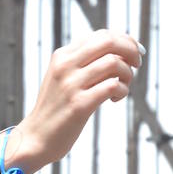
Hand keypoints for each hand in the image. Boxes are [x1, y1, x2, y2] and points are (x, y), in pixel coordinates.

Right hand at [0, 30, 142, 173]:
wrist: (35, 138)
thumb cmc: (56, 110)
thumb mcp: (63, 79)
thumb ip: (83, 64)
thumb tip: (120, 52)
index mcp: (62, 56)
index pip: (101, 35)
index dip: (125, 40)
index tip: (135, 53)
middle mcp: (65, 66)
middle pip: (109, 42)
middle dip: (131, 50)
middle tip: (137, 64)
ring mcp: (71, 85)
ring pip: (114, 63)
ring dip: (128, 74)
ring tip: (122, 87)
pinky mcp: (79, 105)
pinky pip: (112, 86)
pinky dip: (122, 91)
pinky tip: (115, 100)